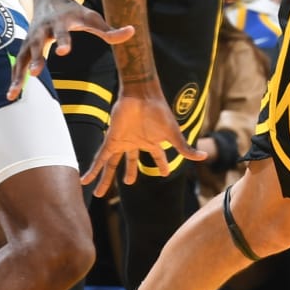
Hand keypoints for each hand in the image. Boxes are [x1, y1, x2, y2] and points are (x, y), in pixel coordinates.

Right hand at [8, 0, 134, 99]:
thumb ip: (110, 30)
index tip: (63, 51)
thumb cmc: (74, 11)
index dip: (63, 40)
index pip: (62, 32)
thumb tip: (132, 32)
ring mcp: (31, 38)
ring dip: (18, 74)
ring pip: (22, 56)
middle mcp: (42, 30)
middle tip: (36, 72)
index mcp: (60, 22)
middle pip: (37, 43)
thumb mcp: (92, 18)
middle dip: (36, 57)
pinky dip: (14, 78)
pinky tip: (11, 95)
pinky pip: (17, 63)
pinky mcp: (24, 46)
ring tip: (14, 93)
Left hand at [82, 88, 204, 195]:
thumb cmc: (159, 112)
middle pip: (129, 163)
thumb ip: (185, 148)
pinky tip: (84, 180)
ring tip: (97, 193)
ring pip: (111, 165)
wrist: (141, 95)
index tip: (165, 173)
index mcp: (152, 142)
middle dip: (128, 173)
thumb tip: (204, 157)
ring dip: (104, 179)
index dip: (162, 165)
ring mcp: (122, 142)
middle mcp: (135, 143)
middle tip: (128, 182)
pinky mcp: (111, 139)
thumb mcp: (173, 134)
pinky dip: (92, 169)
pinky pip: (100, 158)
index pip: (158, 157)